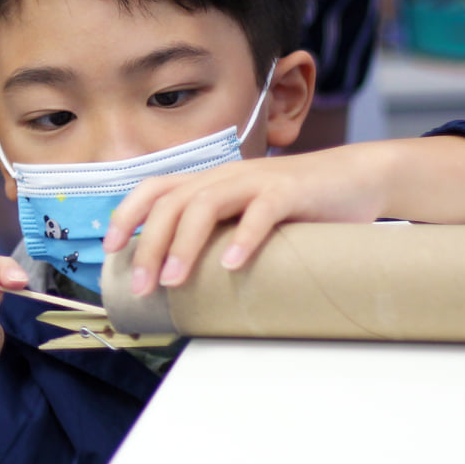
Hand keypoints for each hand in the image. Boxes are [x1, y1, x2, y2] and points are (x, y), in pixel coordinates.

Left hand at [105, 147, 394, 296]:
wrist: (355, 179)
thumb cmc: (296, 206)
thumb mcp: (246, 214)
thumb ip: (218, 233)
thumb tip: (184, 278)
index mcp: (210, 181)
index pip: (154, 189)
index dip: (127, 214)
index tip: (109, 249)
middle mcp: (226, 176)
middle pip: (172, 204)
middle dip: (149, 246)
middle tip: (141, 287)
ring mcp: (257, 180)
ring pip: (206, 204)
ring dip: (185, 244)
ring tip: (174, 280)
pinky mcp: (291, 191)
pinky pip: (262, 211)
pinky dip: (244, 238)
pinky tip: (232, 264)